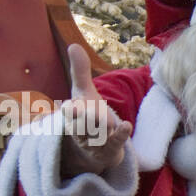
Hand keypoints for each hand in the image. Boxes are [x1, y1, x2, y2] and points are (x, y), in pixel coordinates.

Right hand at [60, 44, 130, 176]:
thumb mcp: (84, 92)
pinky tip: (127, 124)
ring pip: (98, 135)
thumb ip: (80, 71)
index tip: (71, 107)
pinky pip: (115, 142)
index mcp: (71, 117)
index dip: (70, 111)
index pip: (68, 113)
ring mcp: (96, 143)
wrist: (97, 147)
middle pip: (83, 125)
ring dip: (103, 129)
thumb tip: (73, 45)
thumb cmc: (88, 115)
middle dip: (88, 120)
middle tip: (93, 114)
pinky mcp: (110, 150)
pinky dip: (121, 134)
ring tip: (108, 123)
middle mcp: (81, 132)